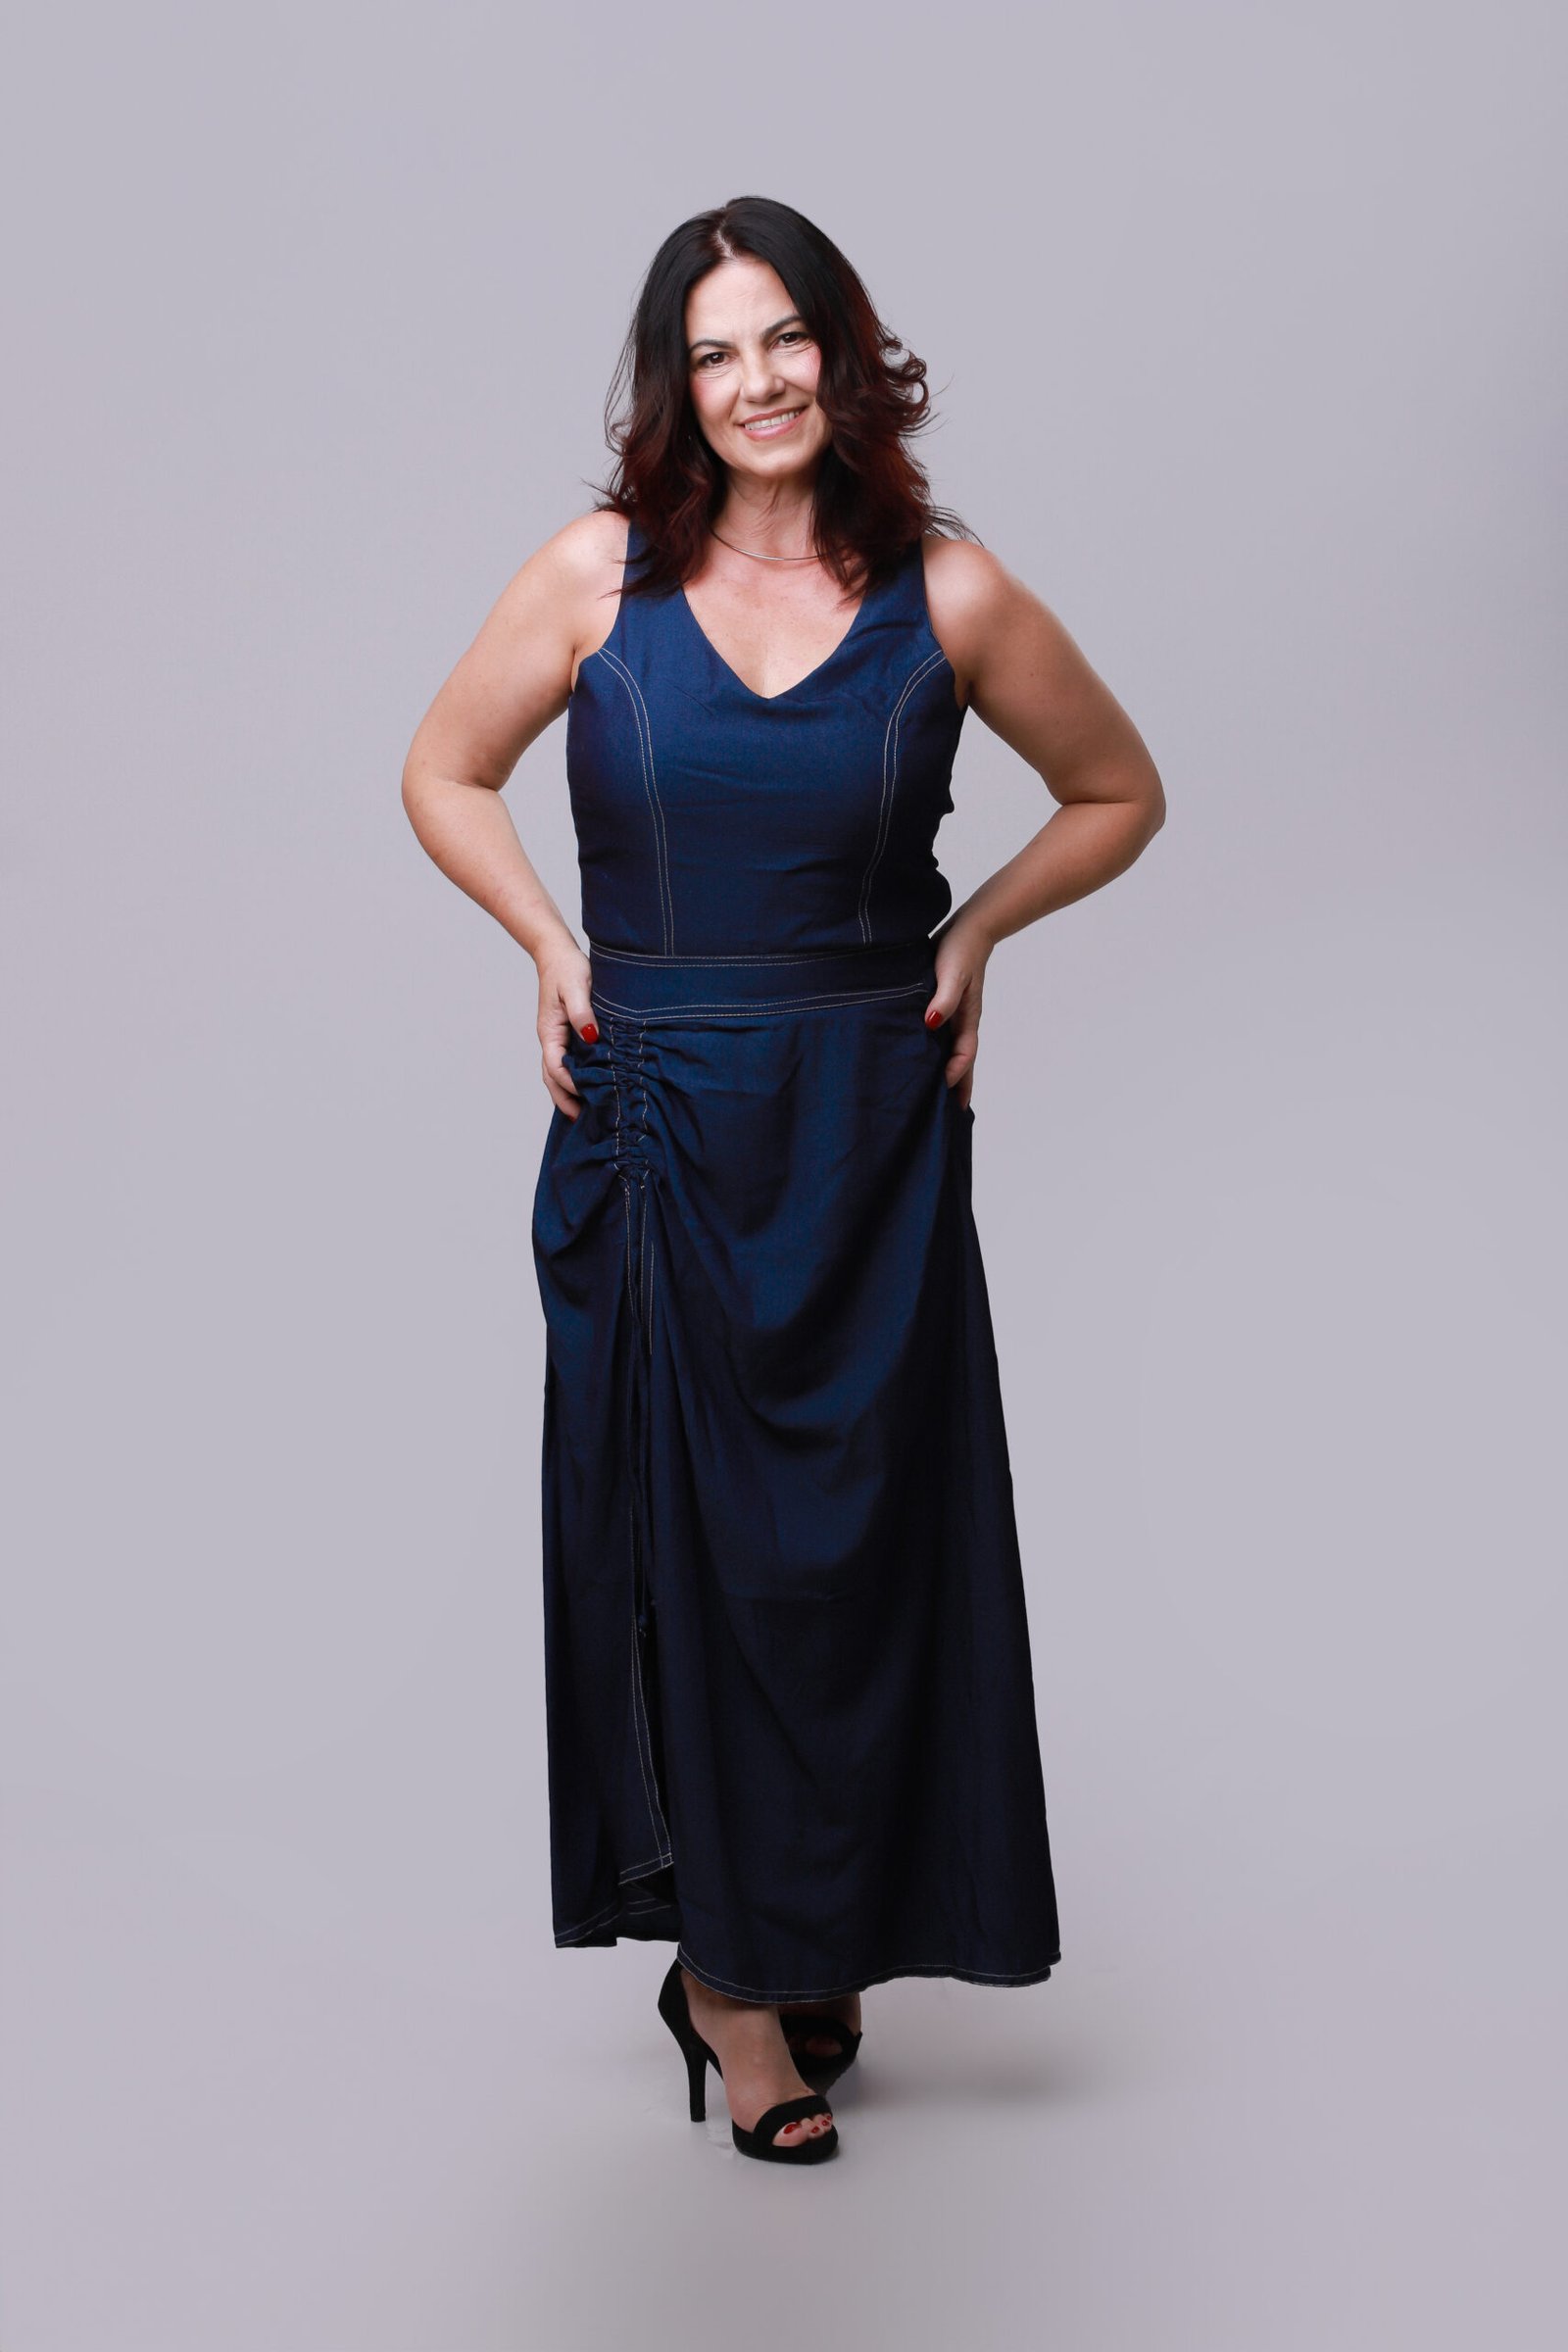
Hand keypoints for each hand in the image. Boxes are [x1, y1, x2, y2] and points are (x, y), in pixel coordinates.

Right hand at [537, 944, 597, 1117]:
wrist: (558, 953)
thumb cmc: (568, 968)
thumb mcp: (577, 987)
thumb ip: (582, 1012)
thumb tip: (590, 1037)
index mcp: (549, 1031)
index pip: (555, 1066)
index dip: (569, 1084)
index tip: (586, 1098)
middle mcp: (550, 1039)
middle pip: (552, 1077)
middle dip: (565, 1100)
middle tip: (583, 1121)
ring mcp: (557, 1039)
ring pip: (558, 1073)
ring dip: (569, 1093)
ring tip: (586, 1114)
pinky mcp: (567, 1035)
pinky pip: (567, 1063)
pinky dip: (575, 1079)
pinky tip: (589, 1087)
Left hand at [923, 918, 990, 1111]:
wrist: (967, 929)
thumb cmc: (960, 950)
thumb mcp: (952, 974)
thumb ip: (943, 998)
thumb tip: (931, 1023)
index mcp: (967, 1017)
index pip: (964, 1053)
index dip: (956, 1072)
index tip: (943, 1087)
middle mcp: (962, 1021)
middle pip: (961, 1062)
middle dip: (958, 1087)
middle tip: (950, 1117)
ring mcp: (953, 1016)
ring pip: (950, 1052)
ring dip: (946, 1074)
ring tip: (935, 1098)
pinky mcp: (941, 1007)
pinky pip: (939, 1038)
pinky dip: (935, 1053)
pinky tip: (922, 1060)